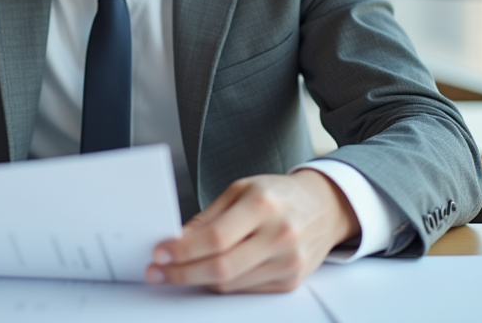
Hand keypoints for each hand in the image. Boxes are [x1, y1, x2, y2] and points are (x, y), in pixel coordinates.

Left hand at [147, 171, 359, 292]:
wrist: (324, 207)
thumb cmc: (279, 194)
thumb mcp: (241, 190)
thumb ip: (208, 217)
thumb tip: (177, 240)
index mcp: (263, 205)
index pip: (216, 238)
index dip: (183, 250)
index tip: (160, 253)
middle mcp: (279, 235)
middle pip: (221, 267)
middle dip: (182, 273)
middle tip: (158, 272)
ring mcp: (288, 262)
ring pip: (231, 284)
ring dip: (197, 281)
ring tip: (176, 273)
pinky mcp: (291, 281)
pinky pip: (246, 290)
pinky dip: (222, 285)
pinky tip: (206, 275)